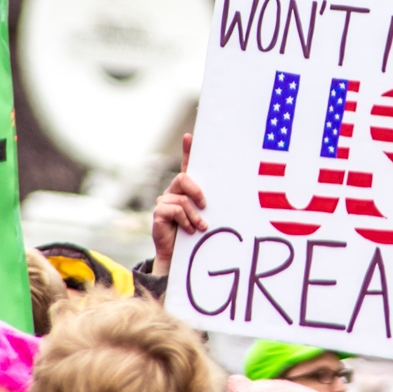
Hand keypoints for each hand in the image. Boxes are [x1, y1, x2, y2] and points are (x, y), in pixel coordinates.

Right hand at [151, 133, 206, 275]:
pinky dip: (186, 221)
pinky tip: (189, 230)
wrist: (177, 255)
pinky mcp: (159, 212)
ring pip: (182, 199)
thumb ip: (209, 204)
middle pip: (184, 178)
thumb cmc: (194, 233)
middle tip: (205, 205)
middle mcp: (173, 191)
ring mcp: (164, 201)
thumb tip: (234, 193)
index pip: (187, 166)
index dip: (187, 150)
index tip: (189, 136)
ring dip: (194, 215)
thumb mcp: (204, 216)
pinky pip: (176, 210)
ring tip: (200, 227)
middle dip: (197, 191)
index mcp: (185, 190)